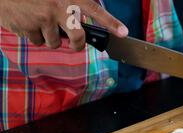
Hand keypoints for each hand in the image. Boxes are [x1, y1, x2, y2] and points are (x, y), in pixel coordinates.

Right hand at [0, 0, 127, 50]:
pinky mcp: (27, 27)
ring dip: (49, 36)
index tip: (123, 32)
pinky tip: (26, 20)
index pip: (95, 10)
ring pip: (54, 41)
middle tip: (74, 43)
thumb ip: (69, 3)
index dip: (111, 22)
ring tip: (39, 20)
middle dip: (77, 45)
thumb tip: (79, 19)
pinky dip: (32, 34)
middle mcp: (58, 7)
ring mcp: (42, 18)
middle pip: (77, 38)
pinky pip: (36, 40)